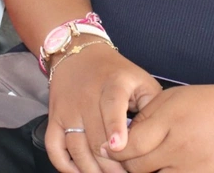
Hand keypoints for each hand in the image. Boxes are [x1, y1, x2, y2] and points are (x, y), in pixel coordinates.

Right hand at [45, 46, 162, 172]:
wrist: (77, 53)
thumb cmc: (116, 73)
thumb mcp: (141, 80)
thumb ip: (152, 106)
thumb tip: (160, 136)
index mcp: (112, 84)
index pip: (111, 105)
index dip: (114, 127)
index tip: (119, 146)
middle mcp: (86, 97)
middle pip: (95, 137)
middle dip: (111, 164)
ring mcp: (67, 109)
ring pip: (75, 147)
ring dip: (92, 169)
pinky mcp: (54, 117)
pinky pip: (53, 146)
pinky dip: (64, 165)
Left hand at [103, 83, 213, 172]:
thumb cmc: (210, 103)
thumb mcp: (172, 99)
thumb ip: (144, 118)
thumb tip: (118, 141)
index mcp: (170, 123)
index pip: (129, 147)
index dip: (113, 150)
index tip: (106, 148)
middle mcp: (182, 149)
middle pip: (138, 169)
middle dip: (126, 165)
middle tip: (125, 158)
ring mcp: (197, 170)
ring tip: (146, 164)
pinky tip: (166, 167)